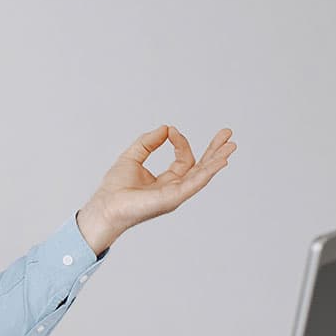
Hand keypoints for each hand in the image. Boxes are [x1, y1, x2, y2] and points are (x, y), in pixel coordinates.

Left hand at [76, 125, 235, 253]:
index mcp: (166, 181)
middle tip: (228, 134)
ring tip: (231, 146)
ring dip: (217, 160)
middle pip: (201, 168)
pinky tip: (220, 161)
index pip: (183, 159)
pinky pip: (194, 184)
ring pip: (202, 175)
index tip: (171, 130)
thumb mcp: (132, 157)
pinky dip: (208, 172)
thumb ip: (148, 142)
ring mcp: (175, 195)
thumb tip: (165, 128)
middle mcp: (174, 189)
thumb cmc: (114, 189)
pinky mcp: (172, 199)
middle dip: (215, 151)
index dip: (180, 142)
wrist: (104, 206)